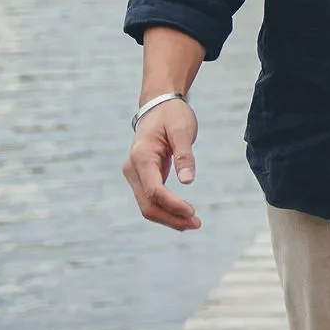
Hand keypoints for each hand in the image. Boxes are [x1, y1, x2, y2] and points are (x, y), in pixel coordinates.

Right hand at [122, 98, 201, 230]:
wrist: (158, 105)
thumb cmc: (171, 115)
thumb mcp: (182, 130)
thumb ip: (184, 155)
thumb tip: (188, 181)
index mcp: (141, 156)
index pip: (154, 191)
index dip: (173, 205)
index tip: (193, 213)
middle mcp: (132, 169)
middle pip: (147, 205)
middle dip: (171, 218)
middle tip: (196, 224)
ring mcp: (135, 174)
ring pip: (147, 206)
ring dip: (169, 218)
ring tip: (193, 223)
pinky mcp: (142, 177)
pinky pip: (151, 199)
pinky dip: (166, 210)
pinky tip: (183, 215)